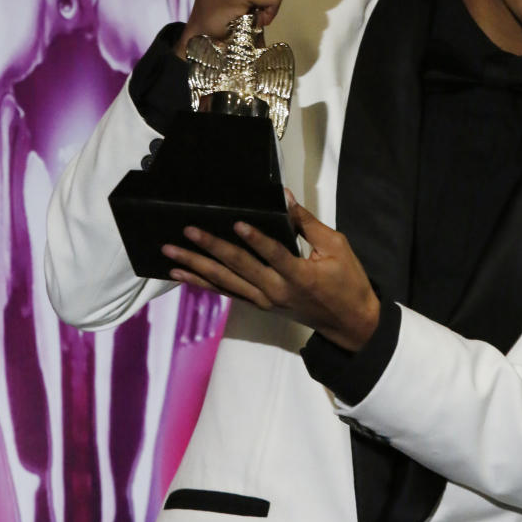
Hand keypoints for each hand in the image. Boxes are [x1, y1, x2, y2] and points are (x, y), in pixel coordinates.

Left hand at [162, 198, 380, 352]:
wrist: (349, 323)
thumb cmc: (347, 281)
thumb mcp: (337, 247)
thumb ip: (308, 224)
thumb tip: (285, 198)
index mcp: (300, 276)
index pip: (273, 254)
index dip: (255, 239)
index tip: (235, 223)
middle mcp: (276, 291)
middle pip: (239, 268)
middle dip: (211, 249)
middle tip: (187, 231)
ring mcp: (265, 301)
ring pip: (225, 283)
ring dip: (197, 268)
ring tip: (172, 254)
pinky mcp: (260, 305)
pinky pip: (227, 293)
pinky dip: (203, 284)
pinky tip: (184, 275)